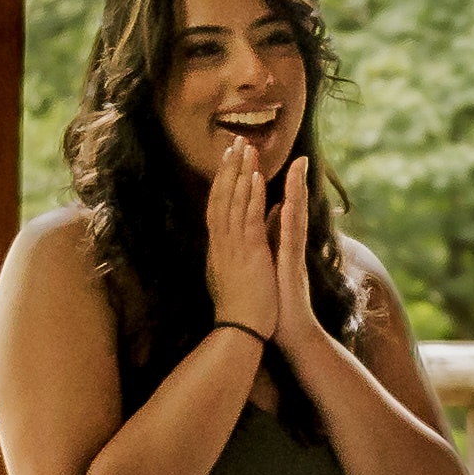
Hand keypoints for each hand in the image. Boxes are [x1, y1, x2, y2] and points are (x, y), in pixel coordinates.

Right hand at [199, 140, 281, 345]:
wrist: (241, 332)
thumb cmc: (243, 308)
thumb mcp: (240, 272)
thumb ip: (244, 248)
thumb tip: (251, 229)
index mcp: (219, 248)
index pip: (217, 207)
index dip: (221, 182)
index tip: (227, 159)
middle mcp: (221, 243)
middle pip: (221, 198)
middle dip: (228, 168)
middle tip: (234, 141)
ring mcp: (232, 247)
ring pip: (232, 202)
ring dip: (240, 173)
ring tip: (245, 147)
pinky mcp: (248, 255)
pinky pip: (247, 219)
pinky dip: (250, 196)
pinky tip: (256, 177)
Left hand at [262, 165, 328, 361]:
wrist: (292, 333)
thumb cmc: (281, 302)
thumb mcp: (276, 264)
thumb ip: (277, 238)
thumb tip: (274, 214)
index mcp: (285, 245)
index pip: (287, 209)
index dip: (288, 187)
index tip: (290, 164)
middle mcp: (292, 246)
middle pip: (295, 207)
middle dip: (297, 182)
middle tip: (301, 156)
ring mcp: (293, 255)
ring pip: (296, 217)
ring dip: (298, 192)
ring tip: (300, 167)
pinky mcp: (291, 266)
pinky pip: (289, 237)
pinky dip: (288, 218)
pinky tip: (287, 201)